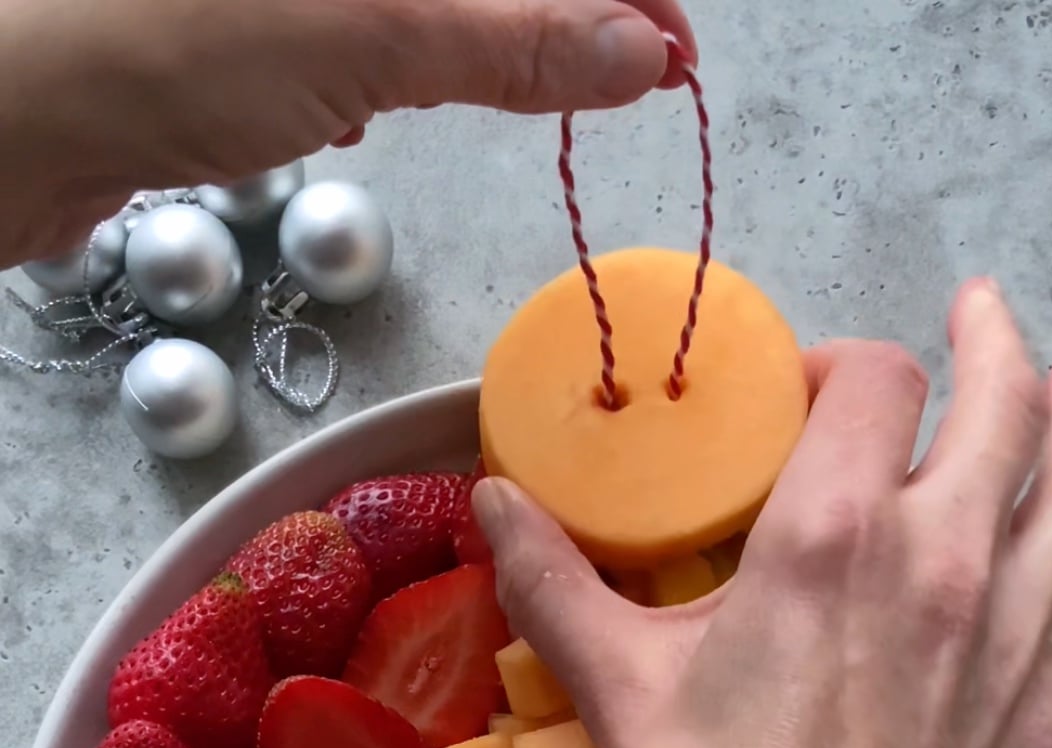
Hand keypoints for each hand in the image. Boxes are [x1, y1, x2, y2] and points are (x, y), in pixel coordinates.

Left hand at [1, 0, 694, 266]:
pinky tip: (335, 113)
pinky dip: (375, 78)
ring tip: (443, 96)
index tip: (670, 50)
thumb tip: (637, 51)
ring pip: (427, 8)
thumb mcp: (371, 32)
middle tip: (611, 79)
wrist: (21, 115)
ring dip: (459, 51)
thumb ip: (512, 37)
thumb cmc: (170, 46)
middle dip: (547, 20)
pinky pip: (362, 38)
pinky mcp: (260, 22)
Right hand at [473, 278, 1051, 747]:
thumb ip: (551, 577)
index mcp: (833, 537)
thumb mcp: (613, 683)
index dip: (845, 363)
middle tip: (979, 314)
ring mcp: (1012, 639)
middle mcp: (943, 563)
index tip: (807, 391)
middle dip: (990, 346)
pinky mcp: (1049, 717)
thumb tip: (490, 498)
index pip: (877, 384)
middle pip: (1003, 410)